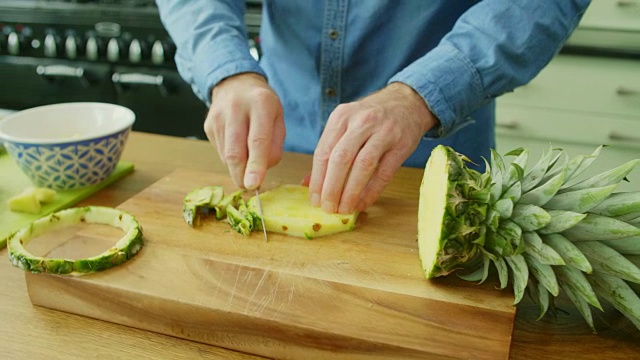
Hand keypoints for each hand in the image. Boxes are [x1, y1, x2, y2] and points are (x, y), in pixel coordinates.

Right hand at [205, 73, 285, 189]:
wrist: (236, 83)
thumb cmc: (263, 105)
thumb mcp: (278, 119)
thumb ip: (275, 145)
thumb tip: (262, 170)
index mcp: (260, 103)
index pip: (257, 141)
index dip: (256, 165)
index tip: (253, 185)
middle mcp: (236, 108)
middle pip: (235, 152)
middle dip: (241, 175)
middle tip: (249, 187)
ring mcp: (218, 117)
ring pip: (226, 155)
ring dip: (238, 167)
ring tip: (248, 156)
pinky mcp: (208, 125)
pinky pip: (220, 151)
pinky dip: (231, 158)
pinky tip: (238, 146)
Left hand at [308, 82, 437, 213]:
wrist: (407, 102)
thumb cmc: (370, 118)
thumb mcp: (346, 125)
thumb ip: (328, 152)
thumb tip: (307, 184)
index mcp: (341, 117)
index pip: (323, 151)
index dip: (317, 179)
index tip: (314, 200)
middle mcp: (361, 122)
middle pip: (341, 159)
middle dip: (332, 188)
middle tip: (328, 208)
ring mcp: (383, 132)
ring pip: (362, 166)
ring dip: (351, 192)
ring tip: (344, 209)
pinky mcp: (401, 145)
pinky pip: (384, 173)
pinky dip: (371, 191)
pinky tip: (363, 203)